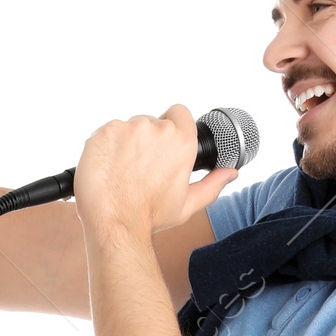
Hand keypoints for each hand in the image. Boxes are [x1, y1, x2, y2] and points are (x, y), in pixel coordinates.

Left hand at [73, 104, 237, 242]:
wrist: (114, 223)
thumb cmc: (150, 217)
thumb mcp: (187, 204)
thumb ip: (212, 185)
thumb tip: (231, 173)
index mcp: (182, 142)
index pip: (180, 113)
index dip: (172, 126)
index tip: (164, 144)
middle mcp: (157, 128)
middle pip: (152, 122)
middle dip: (148, 141)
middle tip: (141, 170)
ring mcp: (128, 127)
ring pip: (129, 128)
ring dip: (127, 144)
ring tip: (124, 173)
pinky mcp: (105, 131)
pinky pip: (108, 133)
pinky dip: (107, 148)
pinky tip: (109, 169)